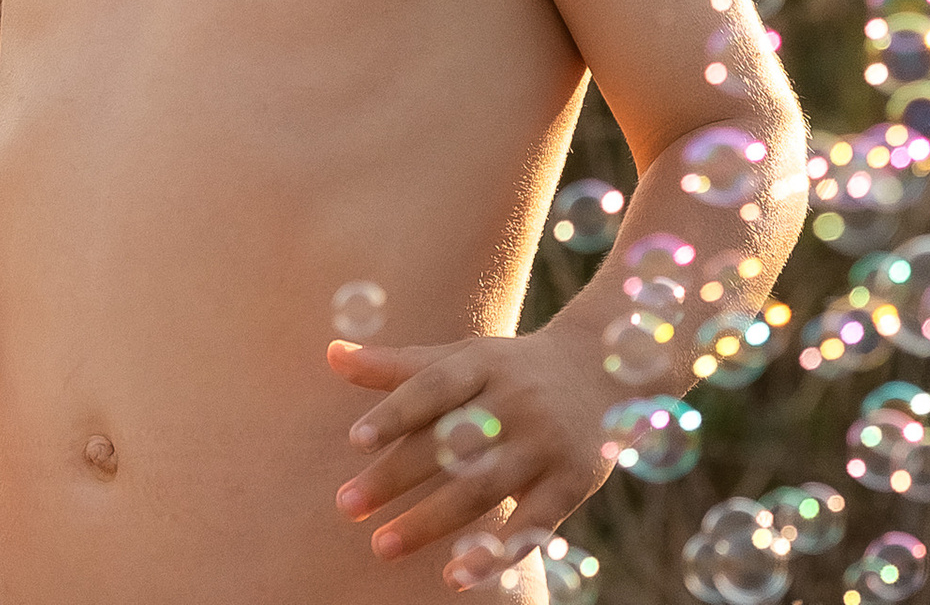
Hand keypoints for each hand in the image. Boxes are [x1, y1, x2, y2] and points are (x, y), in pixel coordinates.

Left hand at [329, 322, 610, 572]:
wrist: (599, 369)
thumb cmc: (511, 368)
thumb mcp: (464, 356)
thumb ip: (399, 365)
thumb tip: (331, 353)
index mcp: (484, 363)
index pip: (434, 385)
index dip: (396, 410)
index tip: (355, 439)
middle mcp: (515, 400)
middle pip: (451, 442)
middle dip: (396, 476)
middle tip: (346, 506)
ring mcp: (544, 443)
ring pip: (483, 487)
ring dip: (431, 520)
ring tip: (382, 545)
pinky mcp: (570, 483)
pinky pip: (532, 525)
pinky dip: (494, 553)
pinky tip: (455, 575)